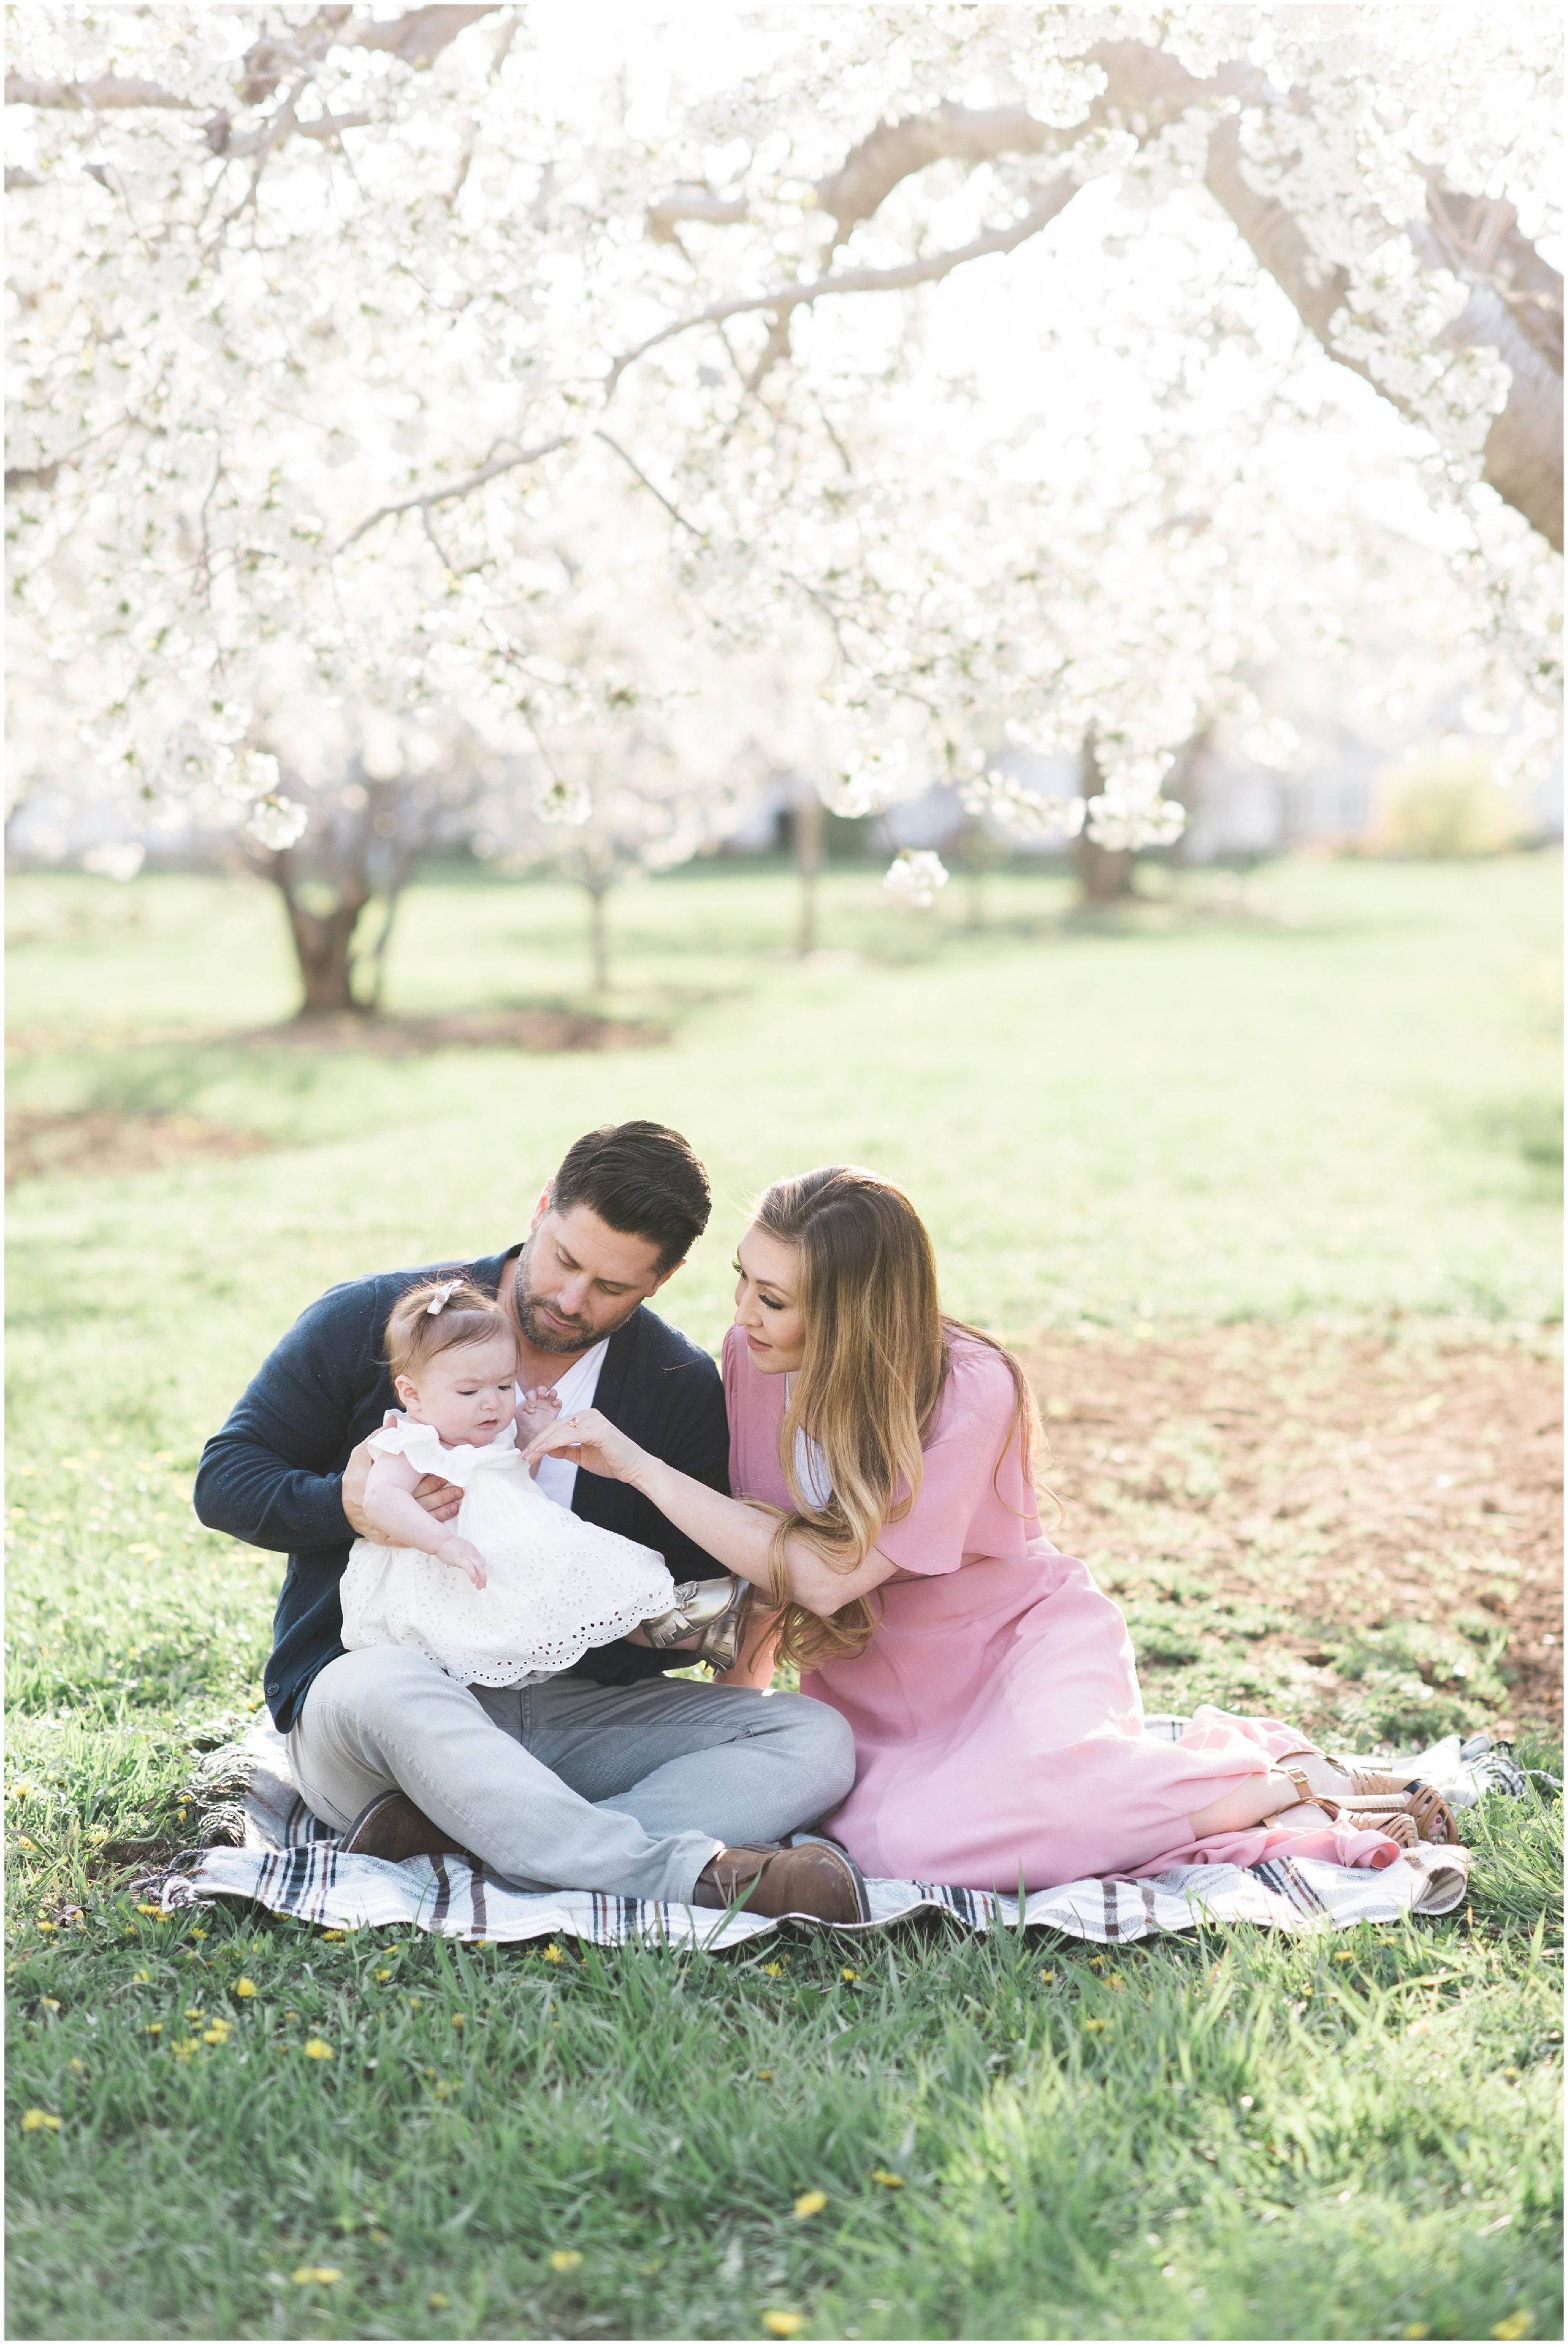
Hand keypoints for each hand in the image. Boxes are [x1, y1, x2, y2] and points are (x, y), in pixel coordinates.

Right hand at [341, 1439, 461, 1536]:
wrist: (336, 1508)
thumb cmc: (352, 1479)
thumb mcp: (359, 1456)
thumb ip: (377, 1438)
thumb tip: (393, 1419)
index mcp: (379, 1489)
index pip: (408, 1486)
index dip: (428, 1480)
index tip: (445, 1474)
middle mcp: (383, 1511)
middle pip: (416, 1505)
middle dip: (439, 1498)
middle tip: (458, 1491)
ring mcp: (383, 1527)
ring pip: (416, 1523)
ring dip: (438, 1514)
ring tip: (455, 1504)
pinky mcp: (384, 1538)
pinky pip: (408, 1538)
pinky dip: (425, 1530)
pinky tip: (440, 1524)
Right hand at [436, 1533, 487, 1589]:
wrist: (441, 1540)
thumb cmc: (448, 1545)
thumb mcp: (462, 1549)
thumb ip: (466, 1556)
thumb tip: (468, 1564)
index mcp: (472, 1550)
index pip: (481, 1561)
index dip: (483, 1570)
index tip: (482, 1577)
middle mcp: (472, 1552)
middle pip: (482, 1565)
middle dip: (484, 1577)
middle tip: (483, 1585)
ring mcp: (467, 1555)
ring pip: (479, 1567)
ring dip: (481, 1578)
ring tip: (480, 1585)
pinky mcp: (460, 1559)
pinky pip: (470, 1568)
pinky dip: (473, 1575)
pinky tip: (473, 1580)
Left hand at [515, 1385, 561, 1439]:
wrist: (531, 1435)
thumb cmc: (524, 1424)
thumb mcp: (519, 1412)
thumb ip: (523, 1404)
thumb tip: (530, 1403)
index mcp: (530, 1400)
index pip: (532, 1393)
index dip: (531, 1396)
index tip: (531, 1405)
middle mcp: (539, 1401)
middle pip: (542, 1390)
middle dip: (542, 1390)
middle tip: (540, 1394)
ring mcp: (547, 1405)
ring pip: (552, 1393)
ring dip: (552, 1392)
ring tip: (551, 1394)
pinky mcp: (554, 1410)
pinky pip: (559, 1403)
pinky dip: (558, 1401)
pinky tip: (554, 1404)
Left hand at [520, 1405, 649, 1488]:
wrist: (635, 1469)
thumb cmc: (612, 1461)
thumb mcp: (582, 1455)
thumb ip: (565, 1450)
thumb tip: (547, 1449)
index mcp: (585, 1418)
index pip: (556, 1426)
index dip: (539, 1440)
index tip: (527, 1454)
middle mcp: (589, 1415)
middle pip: (554, 1426)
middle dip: (536, 1442)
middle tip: (523, 1457)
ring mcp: (594, 1420)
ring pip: (559, 1430)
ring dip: (541, 1444)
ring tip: (529, 1457)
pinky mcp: (599, 1430)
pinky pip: (570, 1435)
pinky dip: (554, 1443)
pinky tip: (543, 1451)